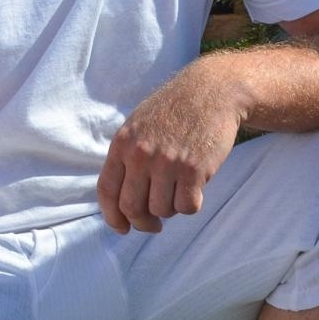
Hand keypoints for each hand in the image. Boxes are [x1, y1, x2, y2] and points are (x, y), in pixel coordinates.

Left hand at [97, 59, 244, 233]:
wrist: (212, 91)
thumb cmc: (174, 109)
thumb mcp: (138, 124)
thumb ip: (127, 156)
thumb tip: (120, 199)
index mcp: (123, 143)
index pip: (107, 190)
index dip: (112, 216)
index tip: (122, 227)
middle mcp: (141, 154)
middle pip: (132, 207)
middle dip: (142, 223)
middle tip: (153, 225)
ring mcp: (167, 163)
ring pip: (162, 210)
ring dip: (170, 208)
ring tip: (178, 190)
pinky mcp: (194, 170)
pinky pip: (187, 207)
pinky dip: (191, 204)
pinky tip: (195, 188)